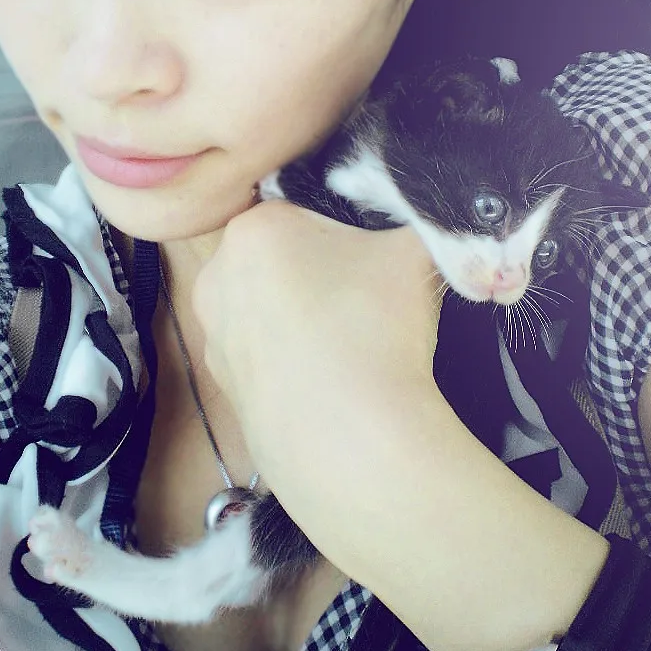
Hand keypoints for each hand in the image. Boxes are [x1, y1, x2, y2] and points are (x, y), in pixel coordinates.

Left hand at [192, 199, 443, 563]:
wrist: (350, 440)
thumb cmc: (375, 329)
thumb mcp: (416, 251)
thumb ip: (420, 224)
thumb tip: (436, 224)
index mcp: (254, 227)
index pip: (301, 210)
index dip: (342, 230)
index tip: (372, 258)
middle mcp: (217, 275)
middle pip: (279, 257)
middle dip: (318, 271)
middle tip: (365, 299)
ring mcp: (214, 334)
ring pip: (268, 308)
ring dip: (302, 318)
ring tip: (351, 344)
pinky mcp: (222, 386)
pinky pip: (264, 357)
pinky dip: (292, 362)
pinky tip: (332, 380)